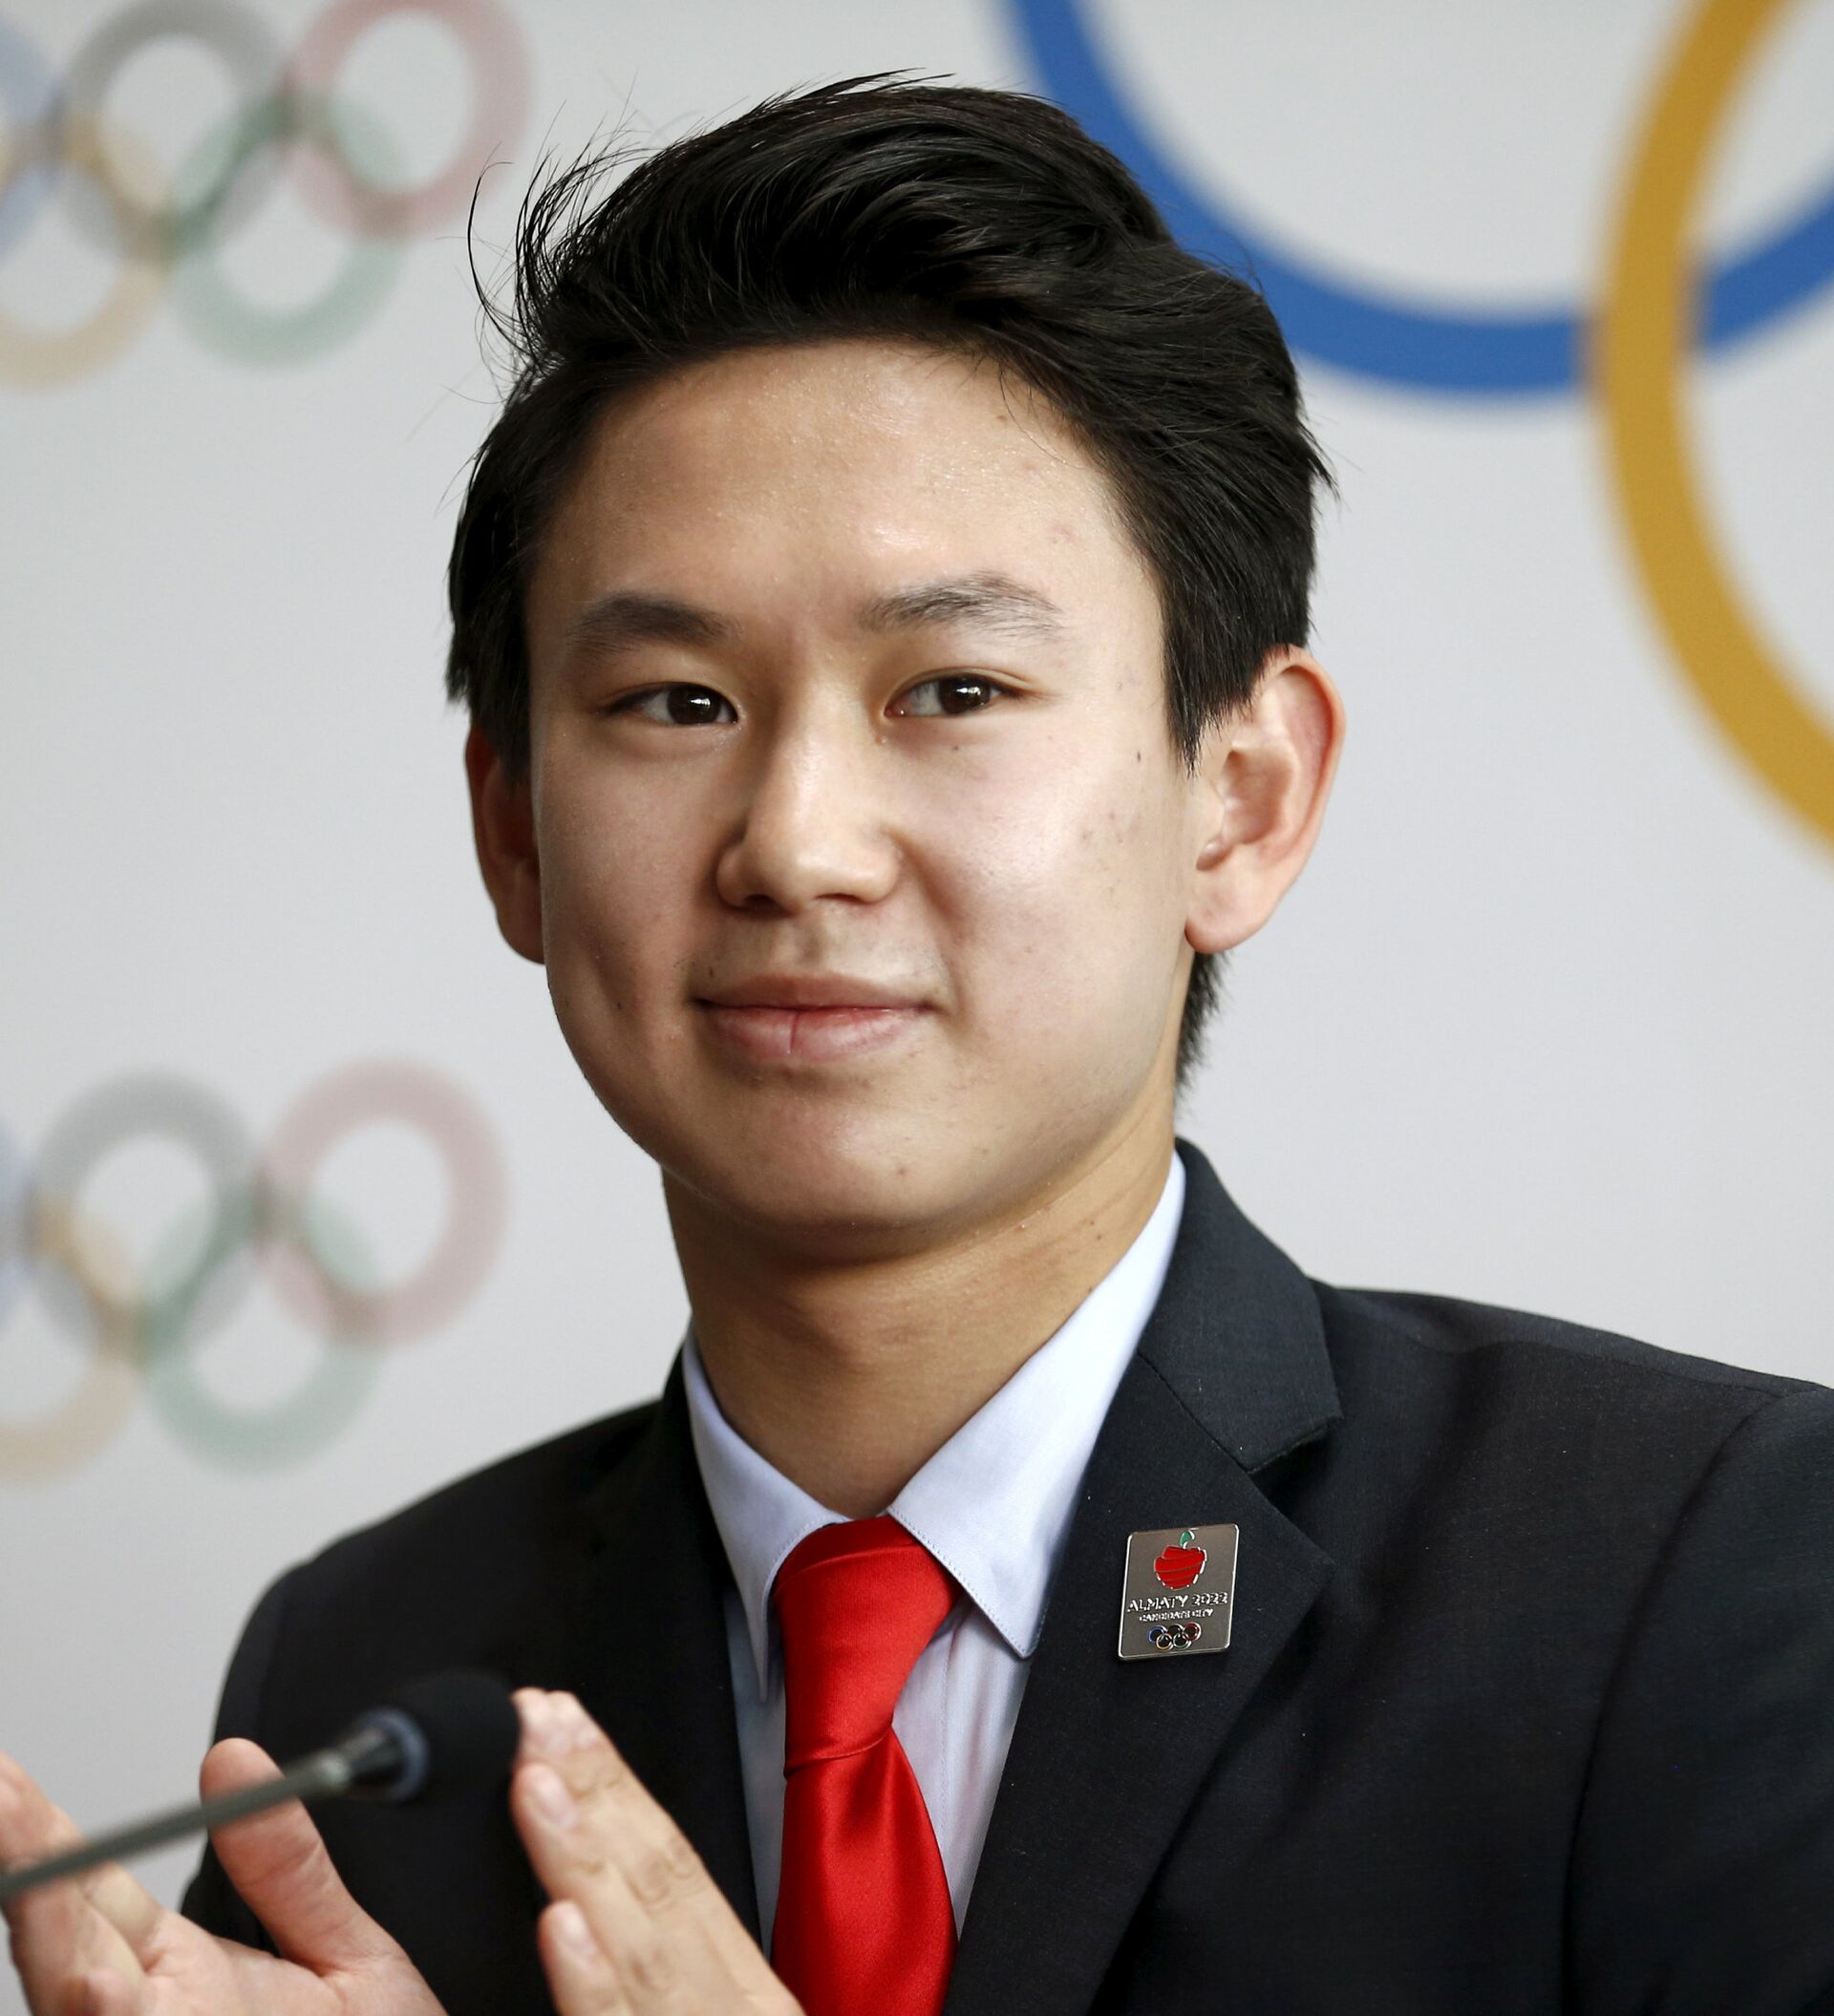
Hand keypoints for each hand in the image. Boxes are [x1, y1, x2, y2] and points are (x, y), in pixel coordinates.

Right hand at [0, 1741, 443, 2015]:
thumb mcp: (345, 1955)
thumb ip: (289, 1868)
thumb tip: (235, 1759)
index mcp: (178, 1973)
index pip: (92, 1890)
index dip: (48, 1834)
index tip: (11, 1780)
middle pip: (63, 1941)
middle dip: (26, 1870)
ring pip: (76, 2004)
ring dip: (47, 1942)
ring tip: (29, 1879)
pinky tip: (93, 1988)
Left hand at [510, 1690, 799, 2015]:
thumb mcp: (710, 2014)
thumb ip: (663, 1966)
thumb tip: (594, 1905)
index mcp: (740, 1984)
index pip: (675, 1862)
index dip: (616, 1784)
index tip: (563, 1720)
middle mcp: (728, 2001)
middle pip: (659, 1878)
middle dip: (594, 1787)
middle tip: (534, 1718)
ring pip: (640, 1944)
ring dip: (584, 1855)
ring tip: (536, 1783)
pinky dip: (592, 1979)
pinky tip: (559, 1923)